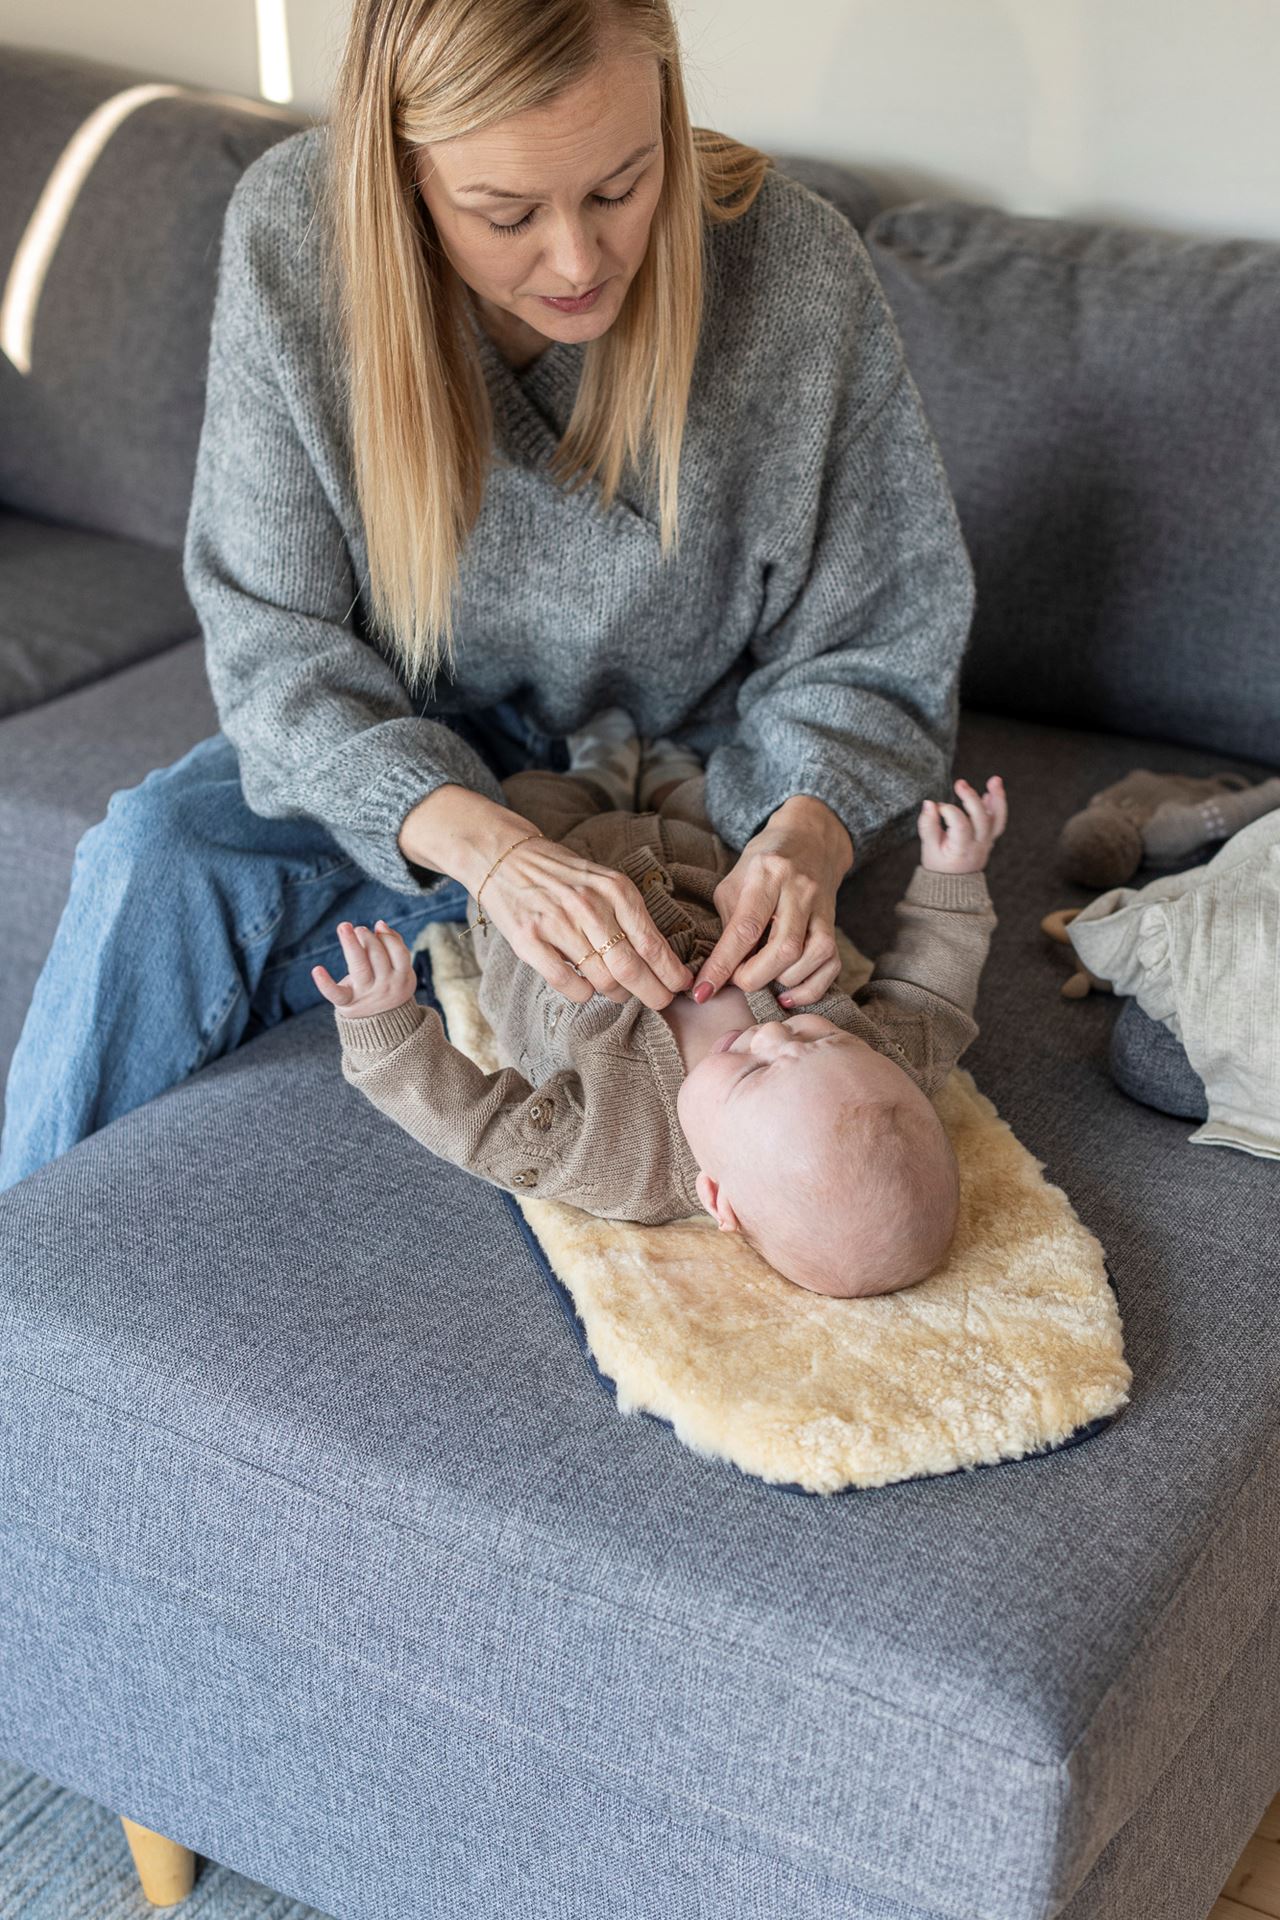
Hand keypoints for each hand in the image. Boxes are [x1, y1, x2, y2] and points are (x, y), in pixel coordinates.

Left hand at [312, 920, 416, 1017]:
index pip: (398, 952)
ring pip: (359, 967)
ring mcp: (366, 995)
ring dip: (351, 944)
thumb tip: (381, 925)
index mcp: (403, 977)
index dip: (387, 937)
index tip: (377, 926)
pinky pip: (335, 993)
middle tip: (358, 929)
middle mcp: (386, 986)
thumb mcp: (400, 971)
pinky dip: (325, 983)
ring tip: (345, 928)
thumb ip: (395, 947)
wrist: (383, 1026)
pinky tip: (317, 969)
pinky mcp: (347, 1002)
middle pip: (377, 956)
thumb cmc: (389, 987)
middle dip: (368, 938)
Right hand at [478, 834, 694, 1010]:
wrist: (506, 857)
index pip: (652, 943)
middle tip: (660, 1002)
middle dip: (653, 993)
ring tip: (618, 991)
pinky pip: (566, 983)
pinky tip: (585, 987)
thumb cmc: (563, 876)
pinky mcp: (529, 940)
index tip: (680, 986)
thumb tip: (661, 960)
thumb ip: (630, 916)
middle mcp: (588, 906)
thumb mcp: (605, 883)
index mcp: (614, 890)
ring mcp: (557, 923)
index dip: (671, 973)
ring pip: (601, 979)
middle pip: (631, 968)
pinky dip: (582, 993)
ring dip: (615, 993)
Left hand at [690, 800, 850, 1006]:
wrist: (811, 839)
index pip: (745, 928)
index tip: (702, 991)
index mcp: (768, 874)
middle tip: (737, 980)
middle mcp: (799, 890)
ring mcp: (822, 908)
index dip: (722, 965)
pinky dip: (809, 988)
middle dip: (754, 977)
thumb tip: (720, 969)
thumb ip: (729, 921)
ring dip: (782, 981)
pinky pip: (831, 965)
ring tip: (763, 976)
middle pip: (783, 949)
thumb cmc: (764, 863)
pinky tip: (787, 992)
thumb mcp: (735, 881)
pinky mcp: (834, 925)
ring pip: (811, 957)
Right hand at [918, 775, 1006, 873]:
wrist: (954, 882)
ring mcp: (987, 842)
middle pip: (981, 820)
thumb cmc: (938, 863)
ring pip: (997, 820)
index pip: (960, 826)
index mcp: (961, 850)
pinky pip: (998, 820)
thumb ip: (927, 825)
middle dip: (971, 798)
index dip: (948, 811)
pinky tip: (991, 790)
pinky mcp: (991, 837)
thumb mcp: (928, 848)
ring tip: (994, 780)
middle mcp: (979, 846)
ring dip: (997, 798)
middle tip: (959, 783)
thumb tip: (928, 803)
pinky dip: (997, 804)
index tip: (936, 807)